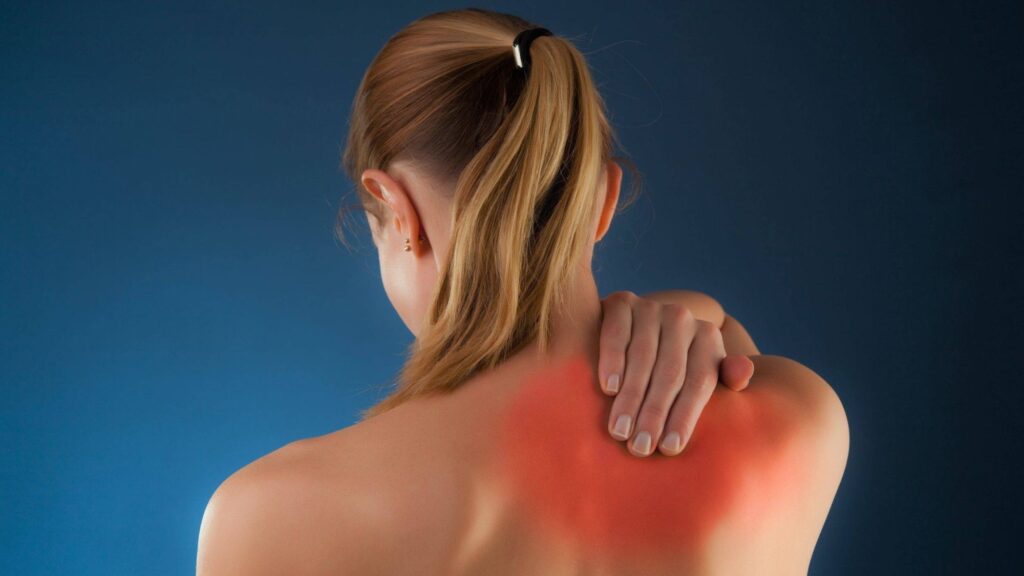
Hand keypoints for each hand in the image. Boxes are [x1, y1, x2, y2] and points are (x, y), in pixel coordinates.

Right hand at [597, 291, 754, 456]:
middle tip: (640, 448)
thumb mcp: (702, 372)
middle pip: (670, 372)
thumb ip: (725, 377)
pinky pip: (616, 334)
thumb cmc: (674, 366)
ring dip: (630, 397)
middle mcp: (682, 318)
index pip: (698, 382)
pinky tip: (608, 389)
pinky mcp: (621, 303)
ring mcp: (650, 308)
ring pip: (642, 357)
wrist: (635, 329)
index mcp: (708, 338)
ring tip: (620, 431)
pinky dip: (612, 361)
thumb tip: (743, 375)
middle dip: (654, 413)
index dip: (685, 416)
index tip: (670, 449)